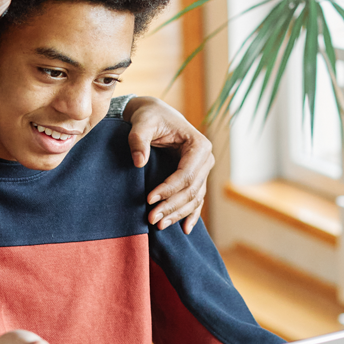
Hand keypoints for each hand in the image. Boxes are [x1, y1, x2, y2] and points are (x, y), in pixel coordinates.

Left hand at [121, 96, 212, 232]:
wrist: (154, 115)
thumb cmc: (149, 117)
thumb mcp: (142, 122)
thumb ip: (138, 139)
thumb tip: (138, 162)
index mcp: (198, 145)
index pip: (186, 175)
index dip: (168, 189)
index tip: (149, 199)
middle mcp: (205, 159)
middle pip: (191, 190)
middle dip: (172, 206)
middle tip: (151, 219)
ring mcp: (202, 170)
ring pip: (194, 198)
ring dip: (178, 214)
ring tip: (159, 225)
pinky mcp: (195, 178)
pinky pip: (196, 199)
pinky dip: (190, 214)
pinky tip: (184, 228)